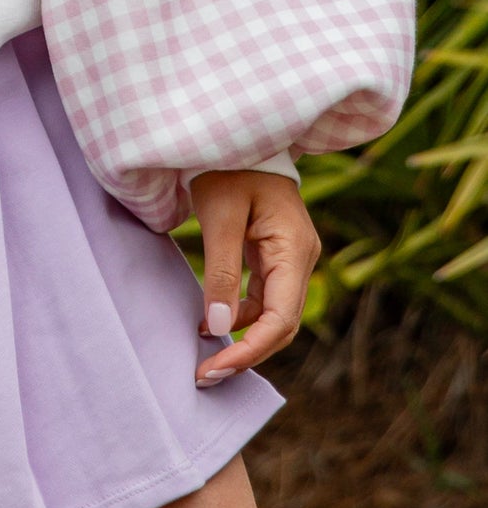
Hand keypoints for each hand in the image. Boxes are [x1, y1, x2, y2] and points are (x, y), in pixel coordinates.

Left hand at [189, 168, 320, 387]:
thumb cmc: (227, 166)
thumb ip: (221, 270)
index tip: (216, 368)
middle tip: (205, 374)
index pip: (281, 318)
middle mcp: (302, 257)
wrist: (235, 132)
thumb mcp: (218, 214)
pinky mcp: (277, 255)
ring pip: (274, 314)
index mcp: (294, 248)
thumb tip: (219, 326)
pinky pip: (264, 297)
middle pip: (282, 324)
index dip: (251, 350)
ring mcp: (292, 257)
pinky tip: (211, 322)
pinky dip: (241, 314)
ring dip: (243, 338)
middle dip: (246, 353)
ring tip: (205, 356)